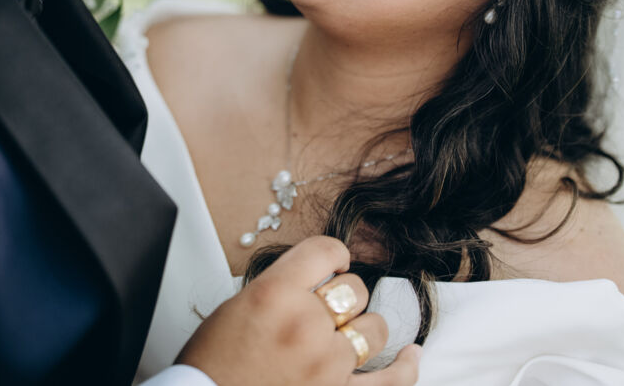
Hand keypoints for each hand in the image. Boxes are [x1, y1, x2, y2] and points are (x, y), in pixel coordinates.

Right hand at [177, 236, 420, 385]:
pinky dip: (406, 367)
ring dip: (363, 329)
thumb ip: (282, 286)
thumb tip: (319, 278)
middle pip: (354, 290)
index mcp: (274, 293)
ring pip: (373, 328)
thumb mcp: (238, 306)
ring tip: (349, 334)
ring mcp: (325, 365)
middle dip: (344, 296)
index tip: (333, 264)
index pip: (326, 250)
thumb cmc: (213, 363)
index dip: (334, 254)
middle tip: (327, 308)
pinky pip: (390, 381)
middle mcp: (304, 325)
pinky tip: (411, 354)